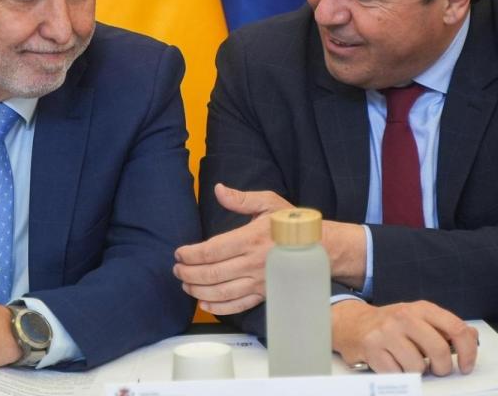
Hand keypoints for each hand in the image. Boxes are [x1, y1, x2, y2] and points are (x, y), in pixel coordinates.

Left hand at [173, 184, 291, 314]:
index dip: (191, 254)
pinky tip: (205, 303)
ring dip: (198, 290)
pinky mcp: (265, 294)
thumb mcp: (269, 203)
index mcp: (251, 238)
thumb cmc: (292, 224)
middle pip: (212, 273)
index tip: (180, 253)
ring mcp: (260, 281)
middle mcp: (254, 262)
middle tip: (177, 270)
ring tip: (185, 284)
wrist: (321, 247)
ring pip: (222, 292)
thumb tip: (218, 189)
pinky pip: (239, 305)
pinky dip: (219, 307)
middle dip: (189, 273)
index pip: (212, 250)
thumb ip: (241, 199)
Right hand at [332, 300, 477, 375]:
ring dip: (417, 371)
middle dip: (442, 368)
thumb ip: (446, 327)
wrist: (353, 324)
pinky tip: (393, 364)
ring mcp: (387, 332)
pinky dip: (399, 375)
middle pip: (439, 350)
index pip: (456, 328)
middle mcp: (405, 317)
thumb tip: (472, 337)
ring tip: (409, 362)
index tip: (466, 366)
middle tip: (437, 370)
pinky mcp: (372, 348)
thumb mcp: (420, 318)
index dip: (467, 352)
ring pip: (418, 366)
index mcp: (422, 308)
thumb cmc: (392, 324)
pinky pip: (397, 374)